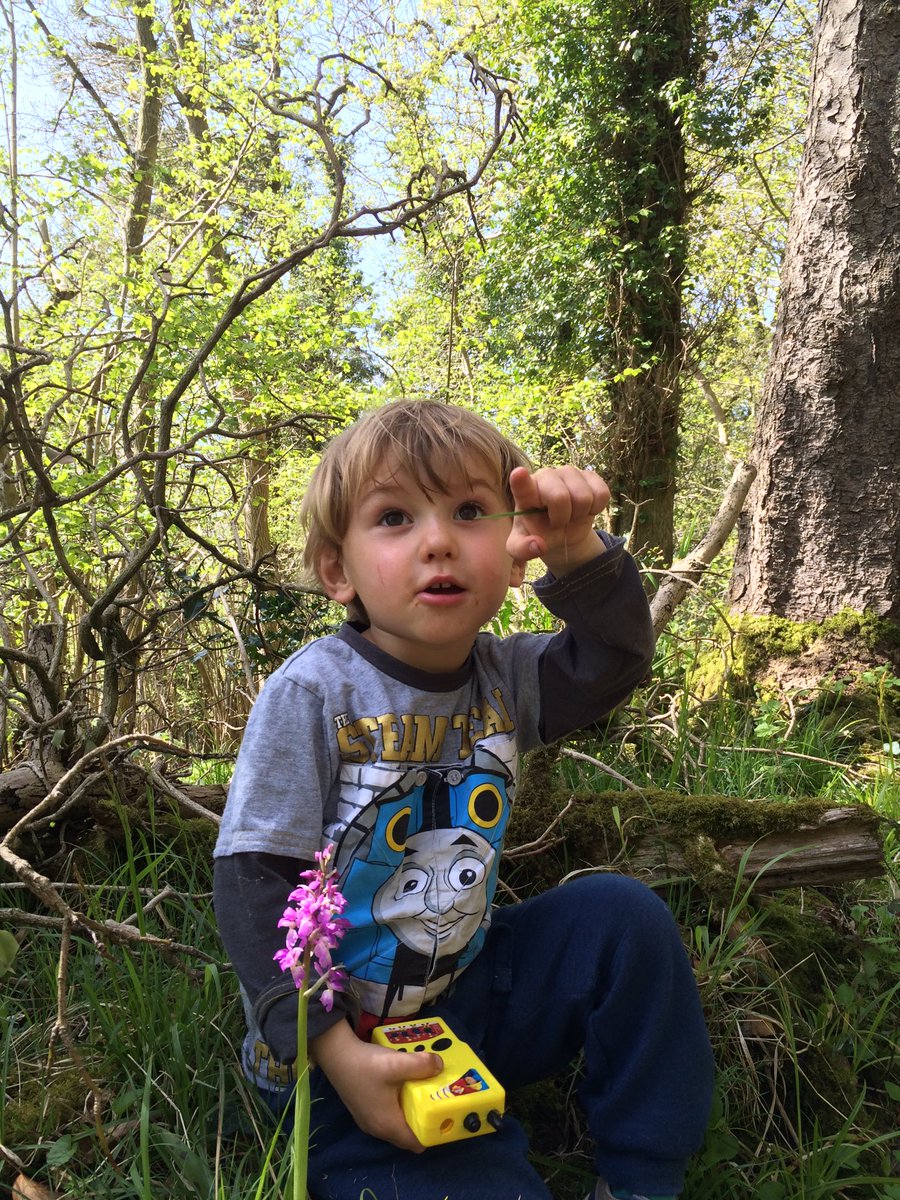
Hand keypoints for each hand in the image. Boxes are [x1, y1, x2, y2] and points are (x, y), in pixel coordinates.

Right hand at [311, 1020, 441, 1151]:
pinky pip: (388, 1115)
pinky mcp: (364, 1109)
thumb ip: (422, 1065)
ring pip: (397, 1123)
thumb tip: (440, 1065)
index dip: (433, 1133)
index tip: (446, 1117)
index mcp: (388, 1125)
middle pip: (408, 1134)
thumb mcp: (397, 1063)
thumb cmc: (366, 1066)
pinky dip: (398, 1106)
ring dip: (410, 1111)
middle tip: (438, 1101)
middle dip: (424, 1121)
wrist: (336, 1055)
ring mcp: (369, 1120)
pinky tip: (403, 1085)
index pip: (416, 1143)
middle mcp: (378, 1129)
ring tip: (423, 1091)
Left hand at [505, 465, 609, 575]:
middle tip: (557, 522)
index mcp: (525, 494)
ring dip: (580, 514)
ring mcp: (568, 472)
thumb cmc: (538, 534)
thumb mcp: (523, 547)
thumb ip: (523, 550)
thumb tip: (539, 546)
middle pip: (560, 497)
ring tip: (570, 515)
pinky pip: (601, 494)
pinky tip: (585, 509)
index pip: (521, 485)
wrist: (562, 530)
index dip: (521, 480)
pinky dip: (596, 508)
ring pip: (584, 497)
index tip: (518, 475)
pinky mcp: (589, 475)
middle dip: (563, 518)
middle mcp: (545, 476)